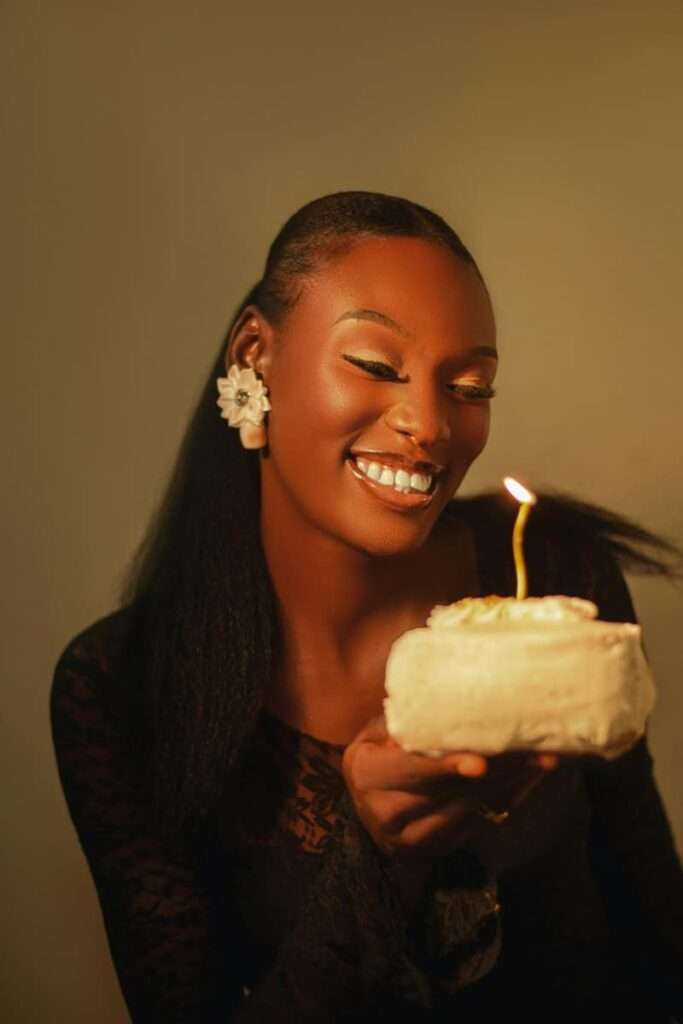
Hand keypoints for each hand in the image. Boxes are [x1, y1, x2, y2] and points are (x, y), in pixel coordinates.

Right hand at [342, 713, 557, 866]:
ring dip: (511, 784)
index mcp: (367, 775)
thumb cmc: (376, 755)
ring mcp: (413, 836)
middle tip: (530, 750)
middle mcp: (386, 811)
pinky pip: (480, 822)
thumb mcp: (375, 734)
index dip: (445, 766)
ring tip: (541, 759)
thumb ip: (404, 720)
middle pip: (449, 792)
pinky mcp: (439, 847)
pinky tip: (531, 776)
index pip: (410, 771)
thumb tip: (445, 691)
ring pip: (471, 810)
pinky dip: (508, 798)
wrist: (370, 808)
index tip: (480, 762)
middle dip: (495, 771)